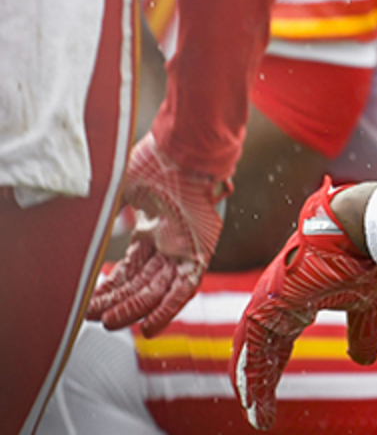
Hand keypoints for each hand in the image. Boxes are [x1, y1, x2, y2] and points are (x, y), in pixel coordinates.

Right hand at [87, 132, 225, 336]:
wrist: (186, 151)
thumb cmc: (155, 162)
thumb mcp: (120, 188)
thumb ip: (102, 209)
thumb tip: (72, 219)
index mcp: (153, 227)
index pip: (131, 267)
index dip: (111, 285)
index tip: (89, 299)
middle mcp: (170, 241)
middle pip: (142, 282)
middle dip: (117, 301)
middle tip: (91, 316)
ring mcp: (186, 247)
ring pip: (159, 289)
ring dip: (135, 308)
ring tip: (108, 323)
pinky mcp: (202, 251)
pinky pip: (185, 288)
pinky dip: (168, 308)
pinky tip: (149, 327)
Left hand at [231, 176, 376, 430]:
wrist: (359, 229)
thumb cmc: (362, 257)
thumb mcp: (365, 304)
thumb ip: (362, 332)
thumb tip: (364, 361)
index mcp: (296, 303)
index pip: (277, 346)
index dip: (271, 374)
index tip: (267, 402)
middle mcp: (277, 302)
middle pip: (261, 352)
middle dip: (258, 384)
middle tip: (256, 414)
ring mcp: (270, 298)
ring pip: (250, 348)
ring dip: (249, 381)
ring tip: (251, 410)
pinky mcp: (270, 297)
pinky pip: (252, 339)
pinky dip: (248, 366)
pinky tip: (247, 390)